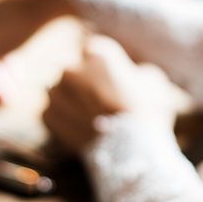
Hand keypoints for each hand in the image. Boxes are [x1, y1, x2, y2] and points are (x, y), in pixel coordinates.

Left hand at [42, 36, 180, 151]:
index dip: (101, 65)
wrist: (131, 152)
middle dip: (84, 83)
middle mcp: (71, 68)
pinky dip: (64, 120)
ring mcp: (56, 93)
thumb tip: (133, 75)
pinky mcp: (48, 117)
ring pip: (61, 92)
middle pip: (74, 70)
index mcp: (97, 53)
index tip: (110, 78)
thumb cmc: (148, 112)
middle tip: (102, 101)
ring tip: (92, 118)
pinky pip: (54, 113)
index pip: (92, 50)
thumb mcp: (154, 81)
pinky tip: (83, 129)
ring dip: (72, 101)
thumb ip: (135, 71)